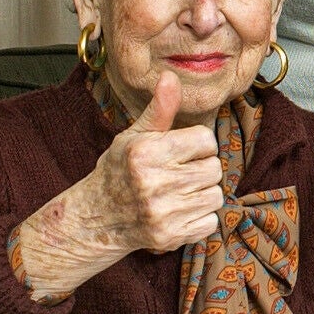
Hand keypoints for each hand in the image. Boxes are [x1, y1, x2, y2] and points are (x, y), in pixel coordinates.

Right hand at [11, 73, 223, 300]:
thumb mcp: (135, 136)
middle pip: (214, 168)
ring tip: (178, 193)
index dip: (197, 144)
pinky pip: (211, 221)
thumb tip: (171, 76)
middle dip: (200, 169)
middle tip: (178, 174)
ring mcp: (162, 213)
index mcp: (146, 153)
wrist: (97, 218)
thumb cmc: (121, 170)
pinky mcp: (171, 236)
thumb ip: (160, 109)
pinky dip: (200, 218)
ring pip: (216, 195)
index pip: (206, 140)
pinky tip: (179, 212)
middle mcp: (154, 183)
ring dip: (202, 194)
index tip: (180, 152)